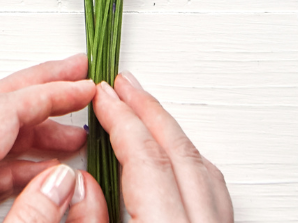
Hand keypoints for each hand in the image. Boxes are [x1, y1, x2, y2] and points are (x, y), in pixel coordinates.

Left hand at [0, 53, 105, 222]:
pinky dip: (15, 160)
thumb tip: (64, 178)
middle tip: (79, 77)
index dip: (51, 93)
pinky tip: (43, 177)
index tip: (87, 87)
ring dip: (31, 127)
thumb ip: (33, 218)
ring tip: (74, 137)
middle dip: (38, 87)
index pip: (5, 109)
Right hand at [92, 72, 233, 222]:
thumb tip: (82, 182)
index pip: (147, 159)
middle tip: (122, 87)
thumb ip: (92, 222)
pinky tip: (173, 155)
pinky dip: (190, 162)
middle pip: (180, 153)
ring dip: (171, 133)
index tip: (104, 96)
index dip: (122, 121)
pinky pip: (215, 190)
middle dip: (148, 112)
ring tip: (144, 111)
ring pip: (204, 167)